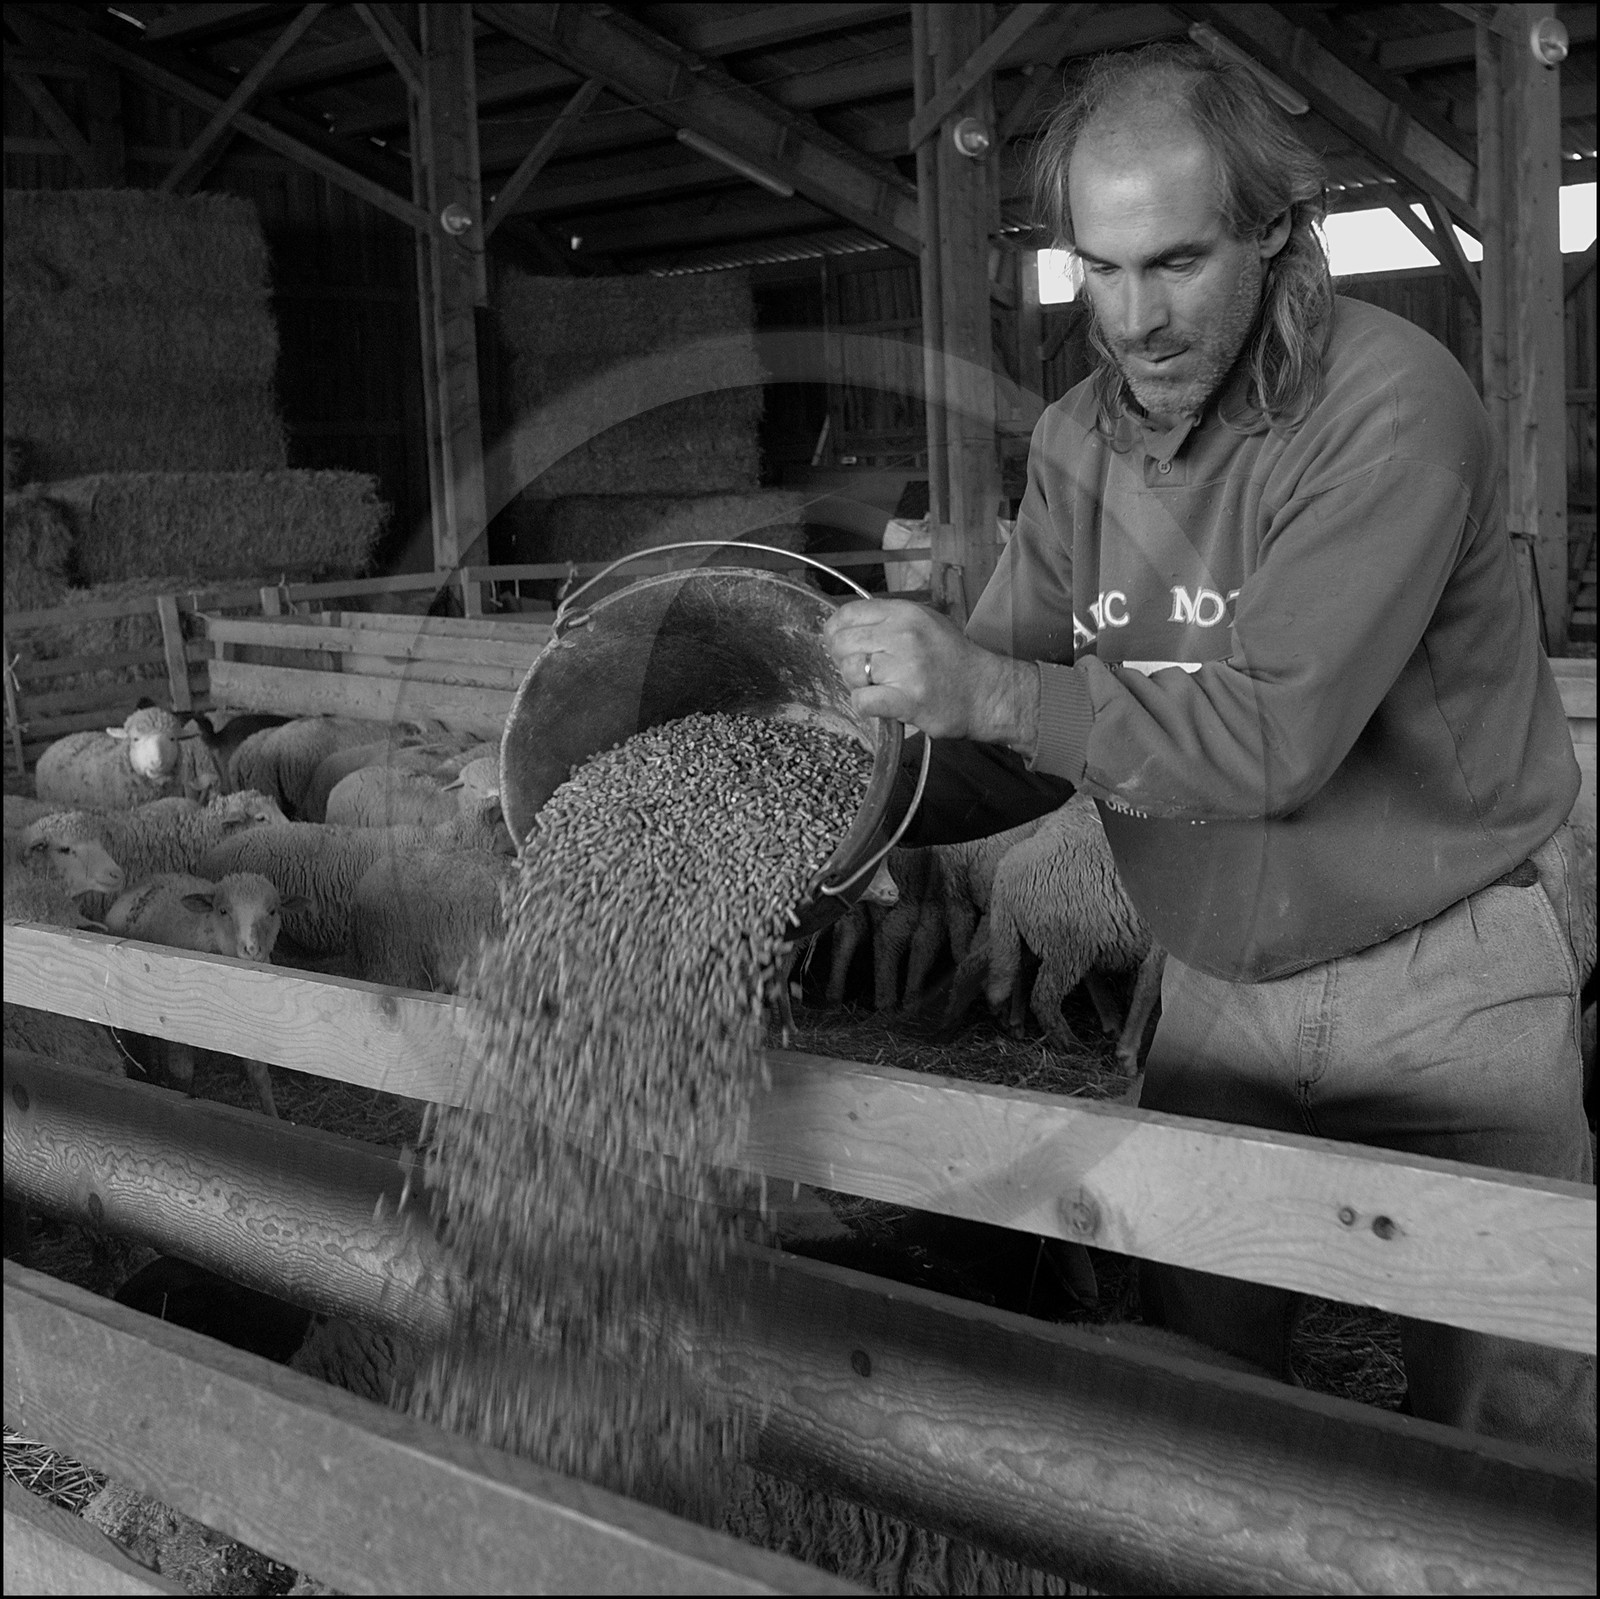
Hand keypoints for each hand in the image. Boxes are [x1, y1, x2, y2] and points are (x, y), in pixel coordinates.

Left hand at [822, 598, 1039, 752]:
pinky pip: (862, 700)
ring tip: (877, 687)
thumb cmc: (953, 660)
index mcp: (906, 613)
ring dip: (856, 683)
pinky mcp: (906, 700)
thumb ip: (888, 622)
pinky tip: (880, 703)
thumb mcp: (925, 624)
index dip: (836, 632)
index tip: (841, 644)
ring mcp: (905, 668)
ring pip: (850, 671)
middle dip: (844, 660)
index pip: (849, 614)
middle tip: (862, 672)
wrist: (986, 693)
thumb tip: (843, 627)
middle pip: (843, 643)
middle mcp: (904, 636)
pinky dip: (865, 705)